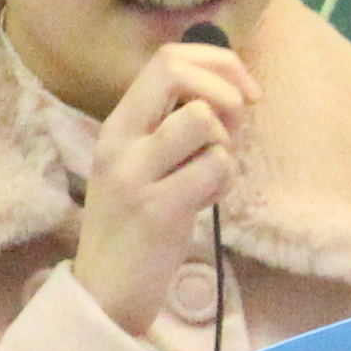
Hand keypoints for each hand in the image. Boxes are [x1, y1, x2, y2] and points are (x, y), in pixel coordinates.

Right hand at [73, 33, 254, 335]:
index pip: (166, 59)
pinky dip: (225, 181)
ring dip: (225, 144)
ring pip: (203, 120)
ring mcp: (135, 174)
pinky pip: (215, 167)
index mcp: (117, 125)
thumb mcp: (142, 163)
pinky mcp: (158, 209)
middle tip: (236, 126)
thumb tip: (229, 84)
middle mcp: (119, 142)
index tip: (244, 91)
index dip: (218, 63)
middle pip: (177, 72)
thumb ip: (172, 125)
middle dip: (225, 89)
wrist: (105, 290)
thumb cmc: (136, 224)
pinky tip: (208, 200)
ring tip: (212, 173)